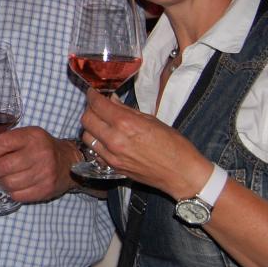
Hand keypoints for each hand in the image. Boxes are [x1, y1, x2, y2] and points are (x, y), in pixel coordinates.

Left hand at [0, 126, 78, 201]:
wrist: (68, 162)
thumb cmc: (40, 147)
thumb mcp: (24, 136)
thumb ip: (2, 140)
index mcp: (32, 136)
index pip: (3, 143)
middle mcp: (40, 153)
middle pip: (4, 166)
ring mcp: (44, 173)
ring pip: (9, 183)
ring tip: (0, 178)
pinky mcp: (46, 189)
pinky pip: (18, 195)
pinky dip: (10, 192)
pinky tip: (11, 186)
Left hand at [80, 89, 211, 198]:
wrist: (181, 174)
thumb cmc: (173, 145)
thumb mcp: (152, 120)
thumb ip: (127, 110)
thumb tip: (111, 100)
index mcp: (126, 124)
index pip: (97, 105)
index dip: (92, 95)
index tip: (93, 92)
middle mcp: (115, 140)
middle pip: (86, 120)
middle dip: (90, 109)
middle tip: (97, 107)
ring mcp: (112, 156)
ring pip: (86, 137)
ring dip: (90, 127)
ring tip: (101, 123)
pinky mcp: (113, 168)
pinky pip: (94, 152)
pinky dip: (96, 143)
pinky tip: (105, 139)